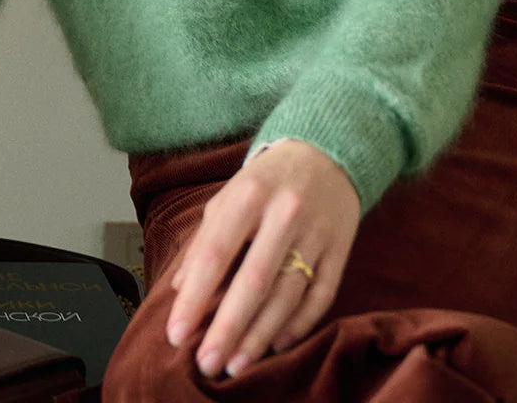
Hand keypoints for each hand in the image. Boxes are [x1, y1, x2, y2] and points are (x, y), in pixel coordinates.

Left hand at [165, 139, 359, 379]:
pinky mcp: (341, 247)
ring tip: (236, 365)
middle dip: (228, 328)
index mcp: (249, 194)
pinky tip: (277, 344)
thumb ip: (205, 239)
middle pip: (255, 280)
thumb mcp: (231, 195)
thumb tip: (178, 289)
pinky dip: (299, 324)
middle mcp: (285, 212)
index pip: (216, 253)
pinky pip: (321, 294)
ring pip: (288, 294)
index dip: (194, 297)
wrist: (326, 151)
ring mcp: (317, 231)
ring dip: (260, 336)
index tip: (175, 335)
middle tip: (207, 365)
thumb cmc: (267, 180)